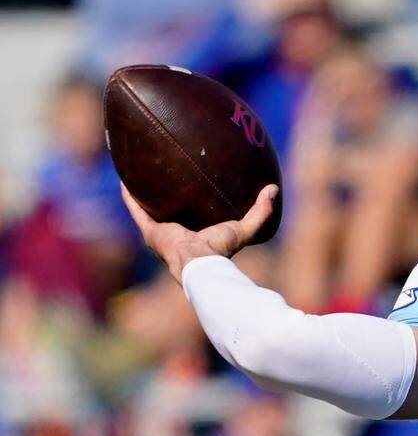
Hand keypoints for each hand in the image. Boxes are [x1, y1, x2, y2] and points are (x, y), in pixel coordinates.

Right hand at [121, 183, 278, 282]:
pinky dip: (130, 197)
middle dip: (166, 196)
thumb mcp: (244, 228)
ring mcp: (161, 232)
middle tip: (166, 173)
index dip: (193, 202)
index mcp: (196, 234)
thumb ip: (260, 211)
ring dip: (144, 194)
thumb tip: (274, 188)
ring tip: (140, 173)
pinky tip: (125, 180)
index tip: (194, 185)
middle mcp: (176, 233)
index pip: (194, 216)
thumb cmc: (221, 250)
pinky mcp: (150, 231)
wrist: (199, 263)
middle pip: (169, 211)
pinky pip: (137, 210)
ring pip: (149, 209)